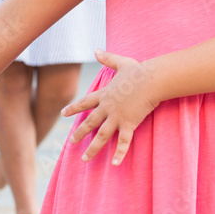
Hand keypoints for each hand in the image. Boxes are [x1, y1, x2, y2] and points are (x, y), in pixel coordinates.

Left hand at [62, 49, 158, 165]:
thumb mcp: (121, 62)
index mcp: (105, 94)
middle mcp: (108, 107)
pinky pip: (124, 142)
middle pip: (90, 122)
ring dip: (93, 148)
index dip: (73, 108)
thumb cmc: (139, 71)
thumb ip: (107, 58)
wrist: (152, 80)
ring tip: (84, 159)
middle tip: (71, 143)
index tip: (63, 113)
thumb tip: (96, 49)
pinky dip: (119, 153)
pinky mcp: (129, 124)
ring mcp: (117, 117)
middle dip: (79, 133)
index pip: (85, 102)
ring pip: (102, 136)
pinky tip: (114, 164)